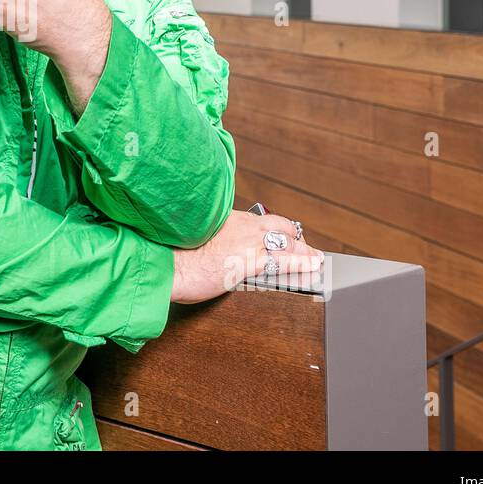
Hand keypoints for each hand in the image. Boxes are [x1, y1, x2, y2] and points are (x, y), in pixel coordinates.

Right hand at [170, 208, 324, 303]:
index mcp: (227, 218)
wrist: (166, 264)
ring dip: (304, 251)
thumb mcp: (195, 237)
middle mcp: (241, 226)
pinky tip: (314, 265)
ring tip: (316, 258)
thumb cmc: (173, 254)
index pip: (262, 220)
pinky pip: (285, 260)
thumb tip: (216, 249)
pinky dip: (303, 262)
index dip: (278, 230)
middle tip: (306, 248)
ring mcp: (248, 242)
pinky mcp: (250, 261)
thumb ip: (213, 238)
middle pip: (280, 227)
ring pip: (287, 242)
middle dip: (296, 238)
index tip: (285, 236)